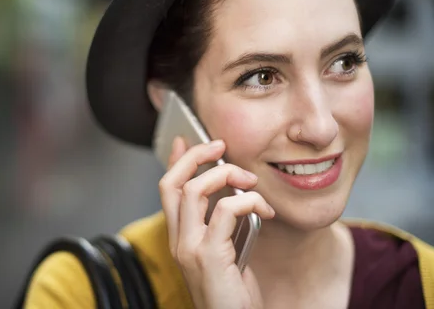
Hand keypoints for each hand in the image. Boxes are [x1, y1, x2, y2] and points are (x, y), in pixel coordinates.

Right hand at [159, 138, 274, 308]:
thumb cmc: (233, 293)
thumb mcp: (224, 251)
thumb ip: (221, 223)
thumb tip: (231, 192)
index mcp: (180, 237)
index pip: (167, 188)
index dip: (176, 160)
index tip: (188, 139)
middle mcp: (178, 240)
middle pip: (173, 182)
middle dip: (196, 156)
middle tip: (220, 147)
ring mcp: (189, 248)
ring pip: (195, 190)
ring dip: (228, 175)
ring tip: (251, 182)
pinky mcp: (209, 256)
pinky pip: (227, 209)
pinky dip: (250, 200)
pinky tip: (266, 209)